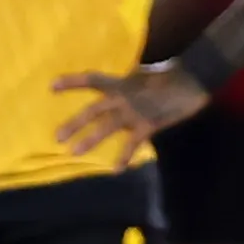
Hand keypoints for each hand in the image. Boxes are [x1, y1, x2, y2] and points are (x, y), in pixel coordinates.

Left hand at [52, 63, 212, 166]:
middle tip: (57, 137)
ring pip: (106, 127)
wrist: (192, 80)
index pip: (91, 80)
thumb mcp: (144, 74)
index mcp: (121, 82)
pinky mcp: (147, 125)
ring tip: (74, 152)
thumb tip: (121, 86)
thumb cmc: (170, 75)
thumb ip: (130, 82)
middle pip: (92, 110)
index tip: (51, 87)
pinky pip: (132, 143)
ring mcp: (134, 112)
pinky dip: (124, 156)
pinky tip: (115, 169)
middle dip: (74, 123)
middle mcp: (123, 97)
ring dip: (89, 140)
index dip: (71, 83)